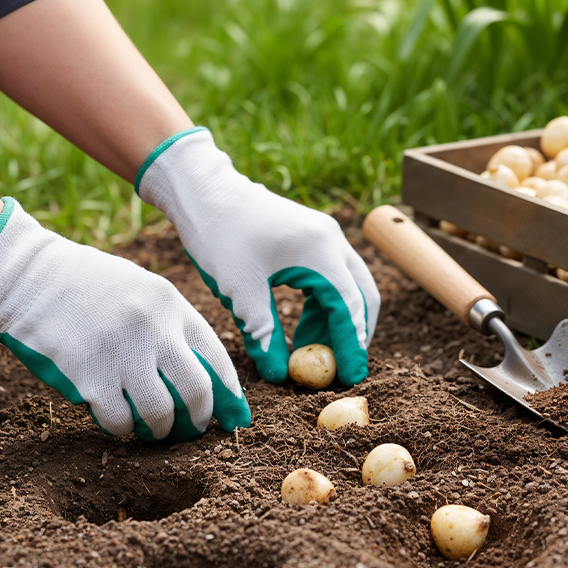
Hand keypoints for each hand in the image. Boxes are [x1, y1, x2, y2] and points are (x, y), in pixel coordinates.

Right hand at [0, 198, 249, 440]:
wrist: (27, 276)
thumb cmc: (86, 284)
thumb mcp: (140, 289)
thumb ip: (168, 324)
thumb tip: (198, 370)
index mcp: (170, 305)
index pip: (215, 355)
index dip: (229, 391)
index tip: (235, 414)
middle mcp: (153, 330)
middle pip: (196, 389)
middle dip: (200, 417)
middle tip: (195, 430)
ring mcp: (123, 354)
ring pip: (159, 411)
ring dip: (161, 429)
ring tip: (156, 430)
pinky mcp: (90, 377)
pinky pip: (119, 419)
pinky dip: (123, 428)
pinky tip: (120, 423)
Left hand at [136, 128, 379, 385]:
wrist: (204, 191)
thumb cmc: (219, 236)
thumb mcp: (240, 292)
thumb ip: (264, 334)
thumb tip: (278, 375)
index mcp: (320, 252)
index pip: (349, 307)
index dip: (352, 346)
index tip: (351, 377)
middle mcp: (332, 241)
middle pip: (363, 296)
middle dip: (356, 334)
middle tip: (342, 368)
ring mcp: (326, 237)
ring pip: (350, 288)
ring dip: (339, 322)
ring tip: (313, 353)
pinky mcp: (314, 239)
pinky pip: (333, 278)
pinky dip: (325, 307)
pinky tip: (305, 329)